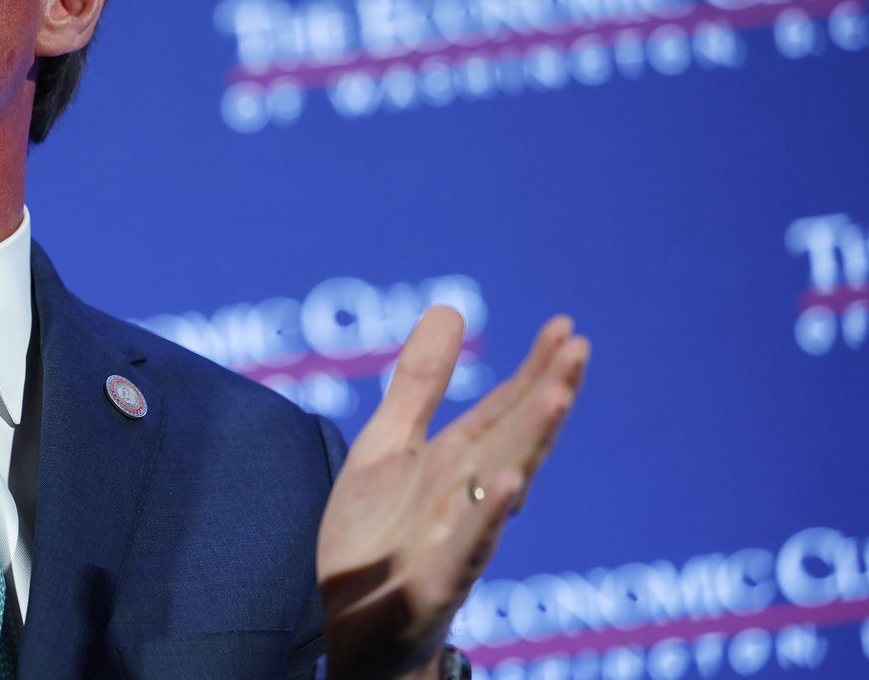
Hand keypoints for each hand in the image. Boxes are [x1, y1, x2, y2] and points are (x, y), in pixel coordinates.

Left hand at [316, 308, 589, 679]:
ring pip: (502, 484)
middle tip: (580, 347)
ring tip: (558, 395)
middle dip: (546, 393)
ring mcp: (457, 537)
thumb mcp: (389, 446)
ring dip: (531, 442)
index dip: (534, 369)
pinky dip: (487, 516)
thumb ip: (420, 385)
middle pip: (514, 437)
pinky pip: (467, 547)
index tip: (567, 327)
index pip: (505, 408)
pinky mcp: (435, 581)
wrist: (357, 629)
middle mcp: (468, 495)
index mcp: (458, 461)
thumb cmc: (378, 539)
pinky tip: (511, 486)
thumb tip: (449, 307)